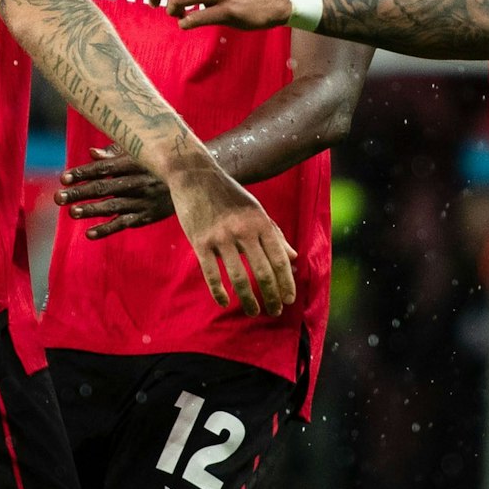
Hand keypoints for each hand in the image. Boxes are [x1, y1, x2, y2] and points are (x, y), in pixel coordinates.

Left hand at [57, 145, 172, 238]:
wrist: (194, 179)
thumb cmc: (158, 162)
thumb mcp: (140, 153)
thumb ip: (114, 153)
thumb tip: (91, 154)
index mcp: (133, 163)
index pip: (103, 168)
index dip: (82, 173)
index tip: (63, 178)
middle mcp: (137, 181)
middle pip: (104, 187)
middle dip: (80, 192)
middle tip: (59, 197)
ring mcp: (143, 200)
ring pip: (112, 206)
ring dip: (91, 210)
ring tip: (72, 212)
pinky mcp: (147, 216)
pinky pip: (124, 223)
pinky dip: (107, 229)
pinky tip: (89, 233)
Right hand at [163, 162, 296, 316]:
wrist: (194, 175)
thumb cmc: (228, 194)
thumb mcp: (256, 210)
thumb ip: (275, 233)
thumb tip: (294, 257)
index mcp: (260, 222)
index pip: (279, 259)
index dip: (286, 283)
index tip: (289, 299)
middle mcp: (243, 230)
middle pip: (262, 272)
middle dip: (271, 296)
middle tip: (275, 311)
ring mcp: (220, 237)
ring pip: (239, 277)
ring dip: (248, 300)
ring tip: (253, 312)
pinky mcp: (200, 241)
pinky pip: (212, 273)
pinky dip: (219, 292)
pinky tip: (224, 303)